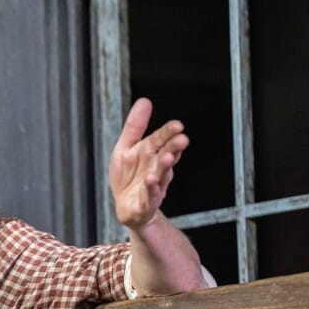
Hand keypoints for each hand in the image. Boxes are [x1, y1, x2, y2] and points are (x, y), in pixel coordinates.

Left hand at [109, 97, 188, 229]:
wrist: (127, 207)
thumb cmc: (128, 176)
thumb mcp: (126, 148)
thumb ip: (135, 126)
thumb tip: (145, 101)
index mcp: (151, 153)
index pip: (162, 140)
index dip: (169, 132)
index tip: (177, 125)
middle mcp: (155, 168)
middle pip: (167, 156)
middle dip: (174, 148)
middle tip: (182, 139)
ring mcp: (153, 186)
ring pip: (162, 175)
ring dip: (165, 167)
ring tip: (168, 158)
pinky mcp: (146, 202)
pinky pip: (150, 195)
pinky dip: (151, 188)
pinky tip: (151, 180)